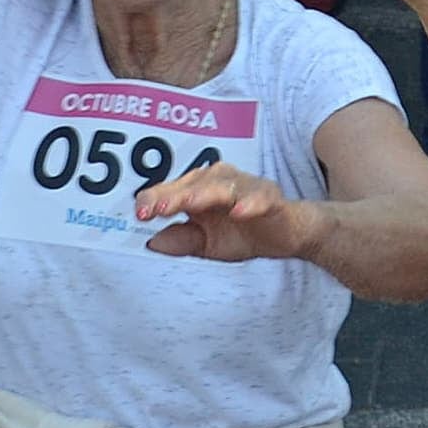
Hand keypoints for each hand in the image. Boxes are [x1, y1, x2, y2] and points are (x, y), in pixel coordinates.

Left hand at [132, 158, 322, 265]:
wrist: (287, 235)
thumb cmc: (244, 232)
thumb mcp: (206, 245)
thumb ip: (181, 241)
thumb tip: (151, 243)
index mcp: (198, 190)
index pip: (170, 190)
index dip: (154, 200)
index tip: (140, 215)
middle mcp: (219, 181)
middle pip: (192, 183)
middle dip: (174, 195)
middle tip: (159, 208)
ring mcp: (245, 187)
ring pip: (222, 186)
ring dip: (205, 194)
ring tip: (191, 204)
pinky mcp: (269, 197)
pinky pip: (258, 197)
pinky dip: (249, 203)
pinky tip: (239, 211)